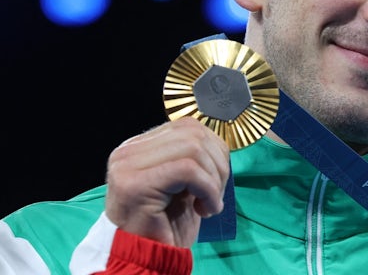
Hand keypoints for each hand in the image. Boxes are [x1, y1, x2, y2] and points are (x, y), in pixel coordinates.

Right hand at [104, 116, 229, 246]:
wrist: (143, 262)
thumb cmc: (165, 226)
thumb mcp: (183, 184)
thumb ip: (193, 158)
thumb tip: (219, 142)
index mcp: (138, 147)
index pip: (187, 127)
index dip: (214, 148)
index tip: (217, 178)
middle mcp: (128, 152)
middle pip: (192, 135)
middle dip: (218, 163)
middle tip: (216, 194)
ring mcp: (127, 166)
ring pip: (193, 149)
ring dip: (214, 179)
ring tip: (209, 204)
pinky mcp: (135, 184)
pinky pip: (188, 170)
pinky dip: (208, 189)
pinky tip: (206, 210)